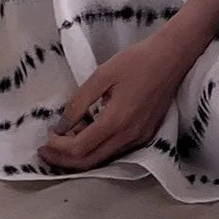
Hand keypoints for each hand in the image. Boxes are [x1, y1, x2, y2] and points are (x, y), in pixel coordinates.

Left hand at [39, 37, 186, 172]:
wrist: (173, 56)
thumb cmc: (137, 60)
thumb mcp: (102, 75)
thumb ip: (79, 102)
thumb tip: (60, 126)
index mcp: (116, 121)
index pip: (80, 148)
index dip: (59, 147)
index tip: (47, 136)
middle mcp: (128, 136)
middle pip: (90, 161)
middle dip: (64, 159)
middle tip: (45, 151)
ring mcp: (139, 138)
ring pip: (103, 158)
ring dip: (80, 154)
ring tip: (64, 140)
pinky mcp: (146, 134)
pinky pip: (116, 150)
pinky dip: (97, 148)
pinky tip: (88, 132)